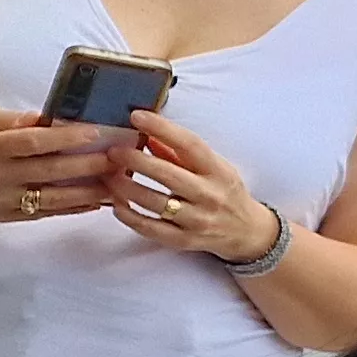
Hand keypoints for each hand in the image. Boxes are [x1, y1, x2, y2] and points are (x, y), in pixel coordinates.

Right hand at [0, 108, 119, 221]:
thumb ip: (9, 119)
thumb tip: (42, 118)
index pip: (32, 142)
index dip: (64, 138)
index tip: (94, 132)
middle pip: (48, 172)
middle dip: (87, 165)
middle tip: (117, 158)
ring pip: (51, 199)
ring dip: (87, 192)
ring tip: (115, 183)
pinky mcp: (0, 215)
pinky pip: (41, 213)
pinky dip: (70, 208)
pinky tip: (95, 201)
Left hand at [110, 109, 281, 262]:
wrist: (247, 232)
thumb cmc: (225, 192)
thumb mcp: (212, 167)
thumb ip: (180, 153)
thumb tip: (148, 132)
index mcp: (218, 171)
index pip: (189, 145)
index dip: (162, 128)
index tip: (137, 116)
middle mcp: (210, 195)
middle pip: (168, 175)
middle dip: (135, 160)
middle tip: (113, 151)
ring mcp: (197, 220)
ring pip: (154, 203)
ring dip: (126, 188)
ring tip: (109, 176)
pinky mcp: (184, 240)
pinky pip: (151, 229)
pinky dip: (129, 217)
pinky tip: (116, 205)